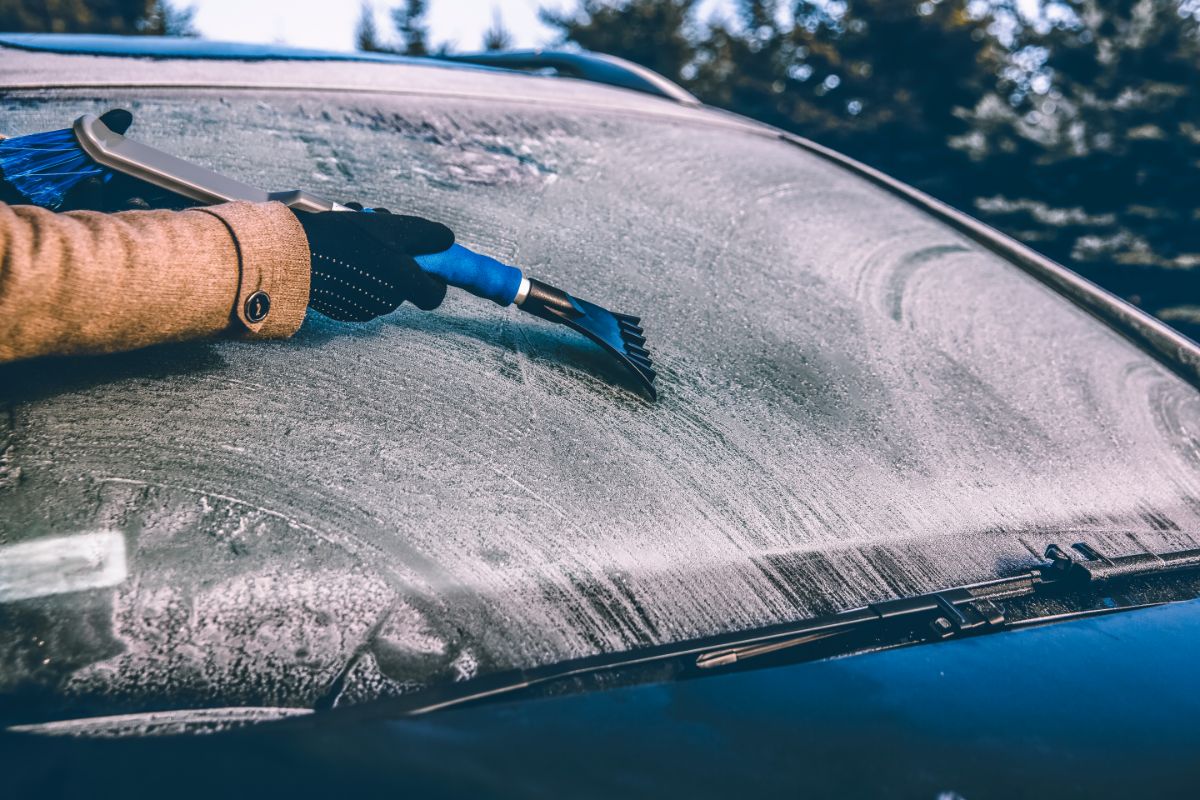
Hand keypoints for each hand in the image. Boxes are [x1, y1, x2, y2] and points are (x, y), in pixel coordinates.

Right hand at [291, 208, 452, 320]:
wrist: (292, 256)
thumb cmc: (347, 238)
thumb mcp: (395, 227)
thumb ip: (429, 235)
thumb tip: (448, 240)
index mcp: (403, 285)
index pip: (434, 295)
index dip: (434, 277)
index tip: (425, 259)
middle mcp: (384, 303)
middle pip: (403, 282)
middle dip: (396, 256)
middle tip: (377, 228)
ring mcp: (359, 308)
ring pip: (377, 281)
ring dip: (372, 257)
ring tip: (351, 229)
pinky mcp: (338, 307)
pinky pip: (354, 287)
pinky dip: (351, 268)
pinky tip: (335, 246)